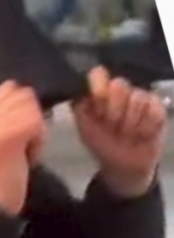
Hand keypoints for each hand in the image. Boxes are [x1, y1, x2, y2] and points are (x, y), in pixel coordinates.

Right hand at [0, 80, 46, 215]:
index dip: (24, 104)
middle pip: (24, 95)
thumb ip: (5, 117)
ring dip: (38, 128)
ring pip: (32, 108)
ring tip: (28, 149)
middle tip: (26, 141)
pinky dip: (40, 140)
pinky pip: (36, 123)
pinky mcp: (8, 134)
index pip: (9, 88)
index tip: (22, 129)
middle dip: (33, 114)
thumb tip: (28, 96)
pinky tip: (31, 156)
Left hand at [73, 66, 166, 196]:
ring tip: (126, 134)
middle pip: (119, 84)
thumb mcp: (84, 126)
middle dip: (113, 111)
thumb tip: (79, 89)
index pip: (99, 74)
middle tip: (111, 126)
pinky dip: (144, 128)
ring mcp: (141, 97)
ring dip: (129, 124)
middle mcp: (120, 90)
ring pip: (137, 99)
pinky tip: (141, 135)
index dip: (99, 88)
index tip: (97, 105)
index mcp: (99, 92)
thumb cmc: (102, 143)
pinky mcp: (158, 108)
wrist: (123, 164)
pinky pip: (153, 111)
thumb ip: (80, 106)